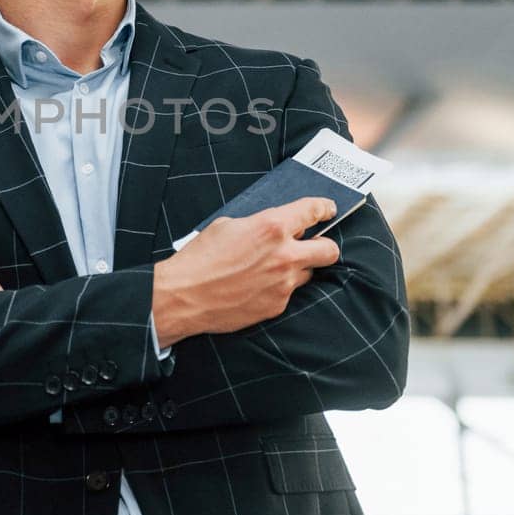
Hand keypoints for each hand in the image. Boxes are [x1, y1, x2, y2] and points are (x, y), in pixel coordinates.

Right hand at [150, 196, 340, 348]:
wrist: (184, 296)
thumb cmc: (200, 258)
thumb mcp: (227, 225)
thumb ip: (258, 224)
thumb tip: (273, 228)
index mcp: (272, 227)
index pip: (313, 211)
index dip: (324, 208)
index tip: (328, 210)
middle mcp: (285, 255)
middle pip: (329, 250)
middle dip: (324, 245)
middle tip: (313, 244)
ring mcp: (283, 283)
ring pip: (308, 273)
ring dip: (297, 268)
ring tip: (272, 268)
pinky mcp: (277, 305)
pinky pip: (288, 292)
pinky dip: (278, 287)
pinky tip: (256, 286)